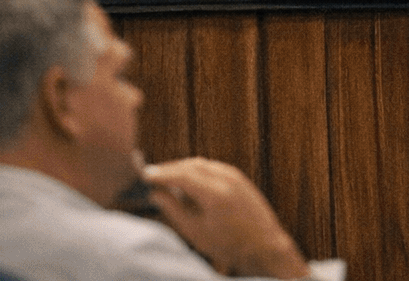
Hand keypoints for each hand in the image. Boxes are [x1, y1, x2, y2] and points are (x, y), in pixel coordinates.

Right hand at [145, 157, 307, 277]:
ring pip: (202, 163)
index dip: (161, 173)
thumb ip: (174, 210)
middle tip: (150, 176)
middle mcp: (227, 178)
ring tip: (165, 179)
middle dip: (169, 168)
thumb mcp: (195, 231)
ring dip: (182, 168)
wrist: (264, 245)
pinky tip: (186, 181)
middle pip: (191, 164)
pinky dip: (196, 170)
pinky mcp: (240, 177)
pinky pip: (212, 167)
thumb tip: (156, 194)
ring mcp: (235, 175)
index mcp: (215, 193)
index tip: (144, 176)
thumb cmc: (229, 244)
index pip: (182, 174)